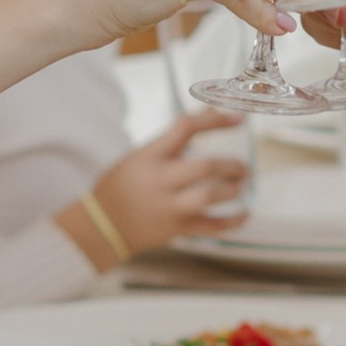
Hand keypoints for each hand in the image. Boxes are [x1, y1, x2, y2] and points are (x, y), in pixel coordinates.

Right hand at [63, 112, 249, 262]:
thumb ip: (172, 140)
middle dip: (230, 165)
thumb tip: (210, 116)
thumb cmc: (120, 185)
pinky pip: (211, 227)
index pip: (185, 128)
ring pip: (208, 196)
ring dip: (232, 190)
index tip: (238, 119)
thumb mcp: (140, 155)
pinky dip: (232, 221)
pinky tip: (244, 214)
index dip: (215, 120)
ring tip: (239, 185)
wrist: (101, 226)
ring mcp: (169, 207)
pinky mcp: (176, 229)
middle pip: (204, 167)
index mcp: (149, 157)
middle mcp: (160, 180)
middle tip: (242, 167)